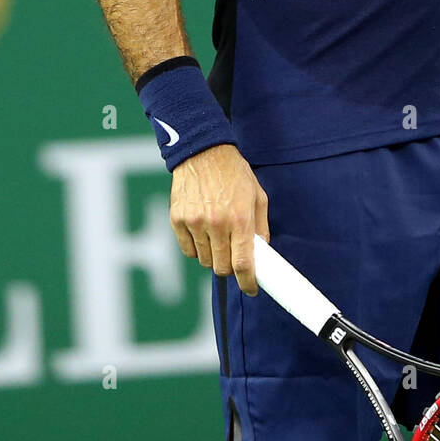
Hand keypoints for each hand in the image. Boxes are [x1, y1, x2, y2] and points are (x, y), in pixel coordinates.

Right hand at [169, 143, 269, 294]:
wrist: (204, 152)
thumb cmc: (235, 174)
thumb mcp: (257, 196)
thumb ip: (261, 227)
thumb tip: (262, 253)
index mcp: (240, 218)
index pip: (243, 263)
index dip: (248, 282)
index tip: (251, 288)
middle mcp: (217, 223)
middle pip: (221, 267)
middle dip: (230, 267)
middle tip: (233, 255)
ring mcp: (195, 222)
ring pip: (204, 260)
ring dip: (213, 255)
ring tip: (218, 235)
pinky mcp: (178, 219)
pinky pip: (188, 249)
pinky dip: (196, 247)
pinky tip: (202, 230)